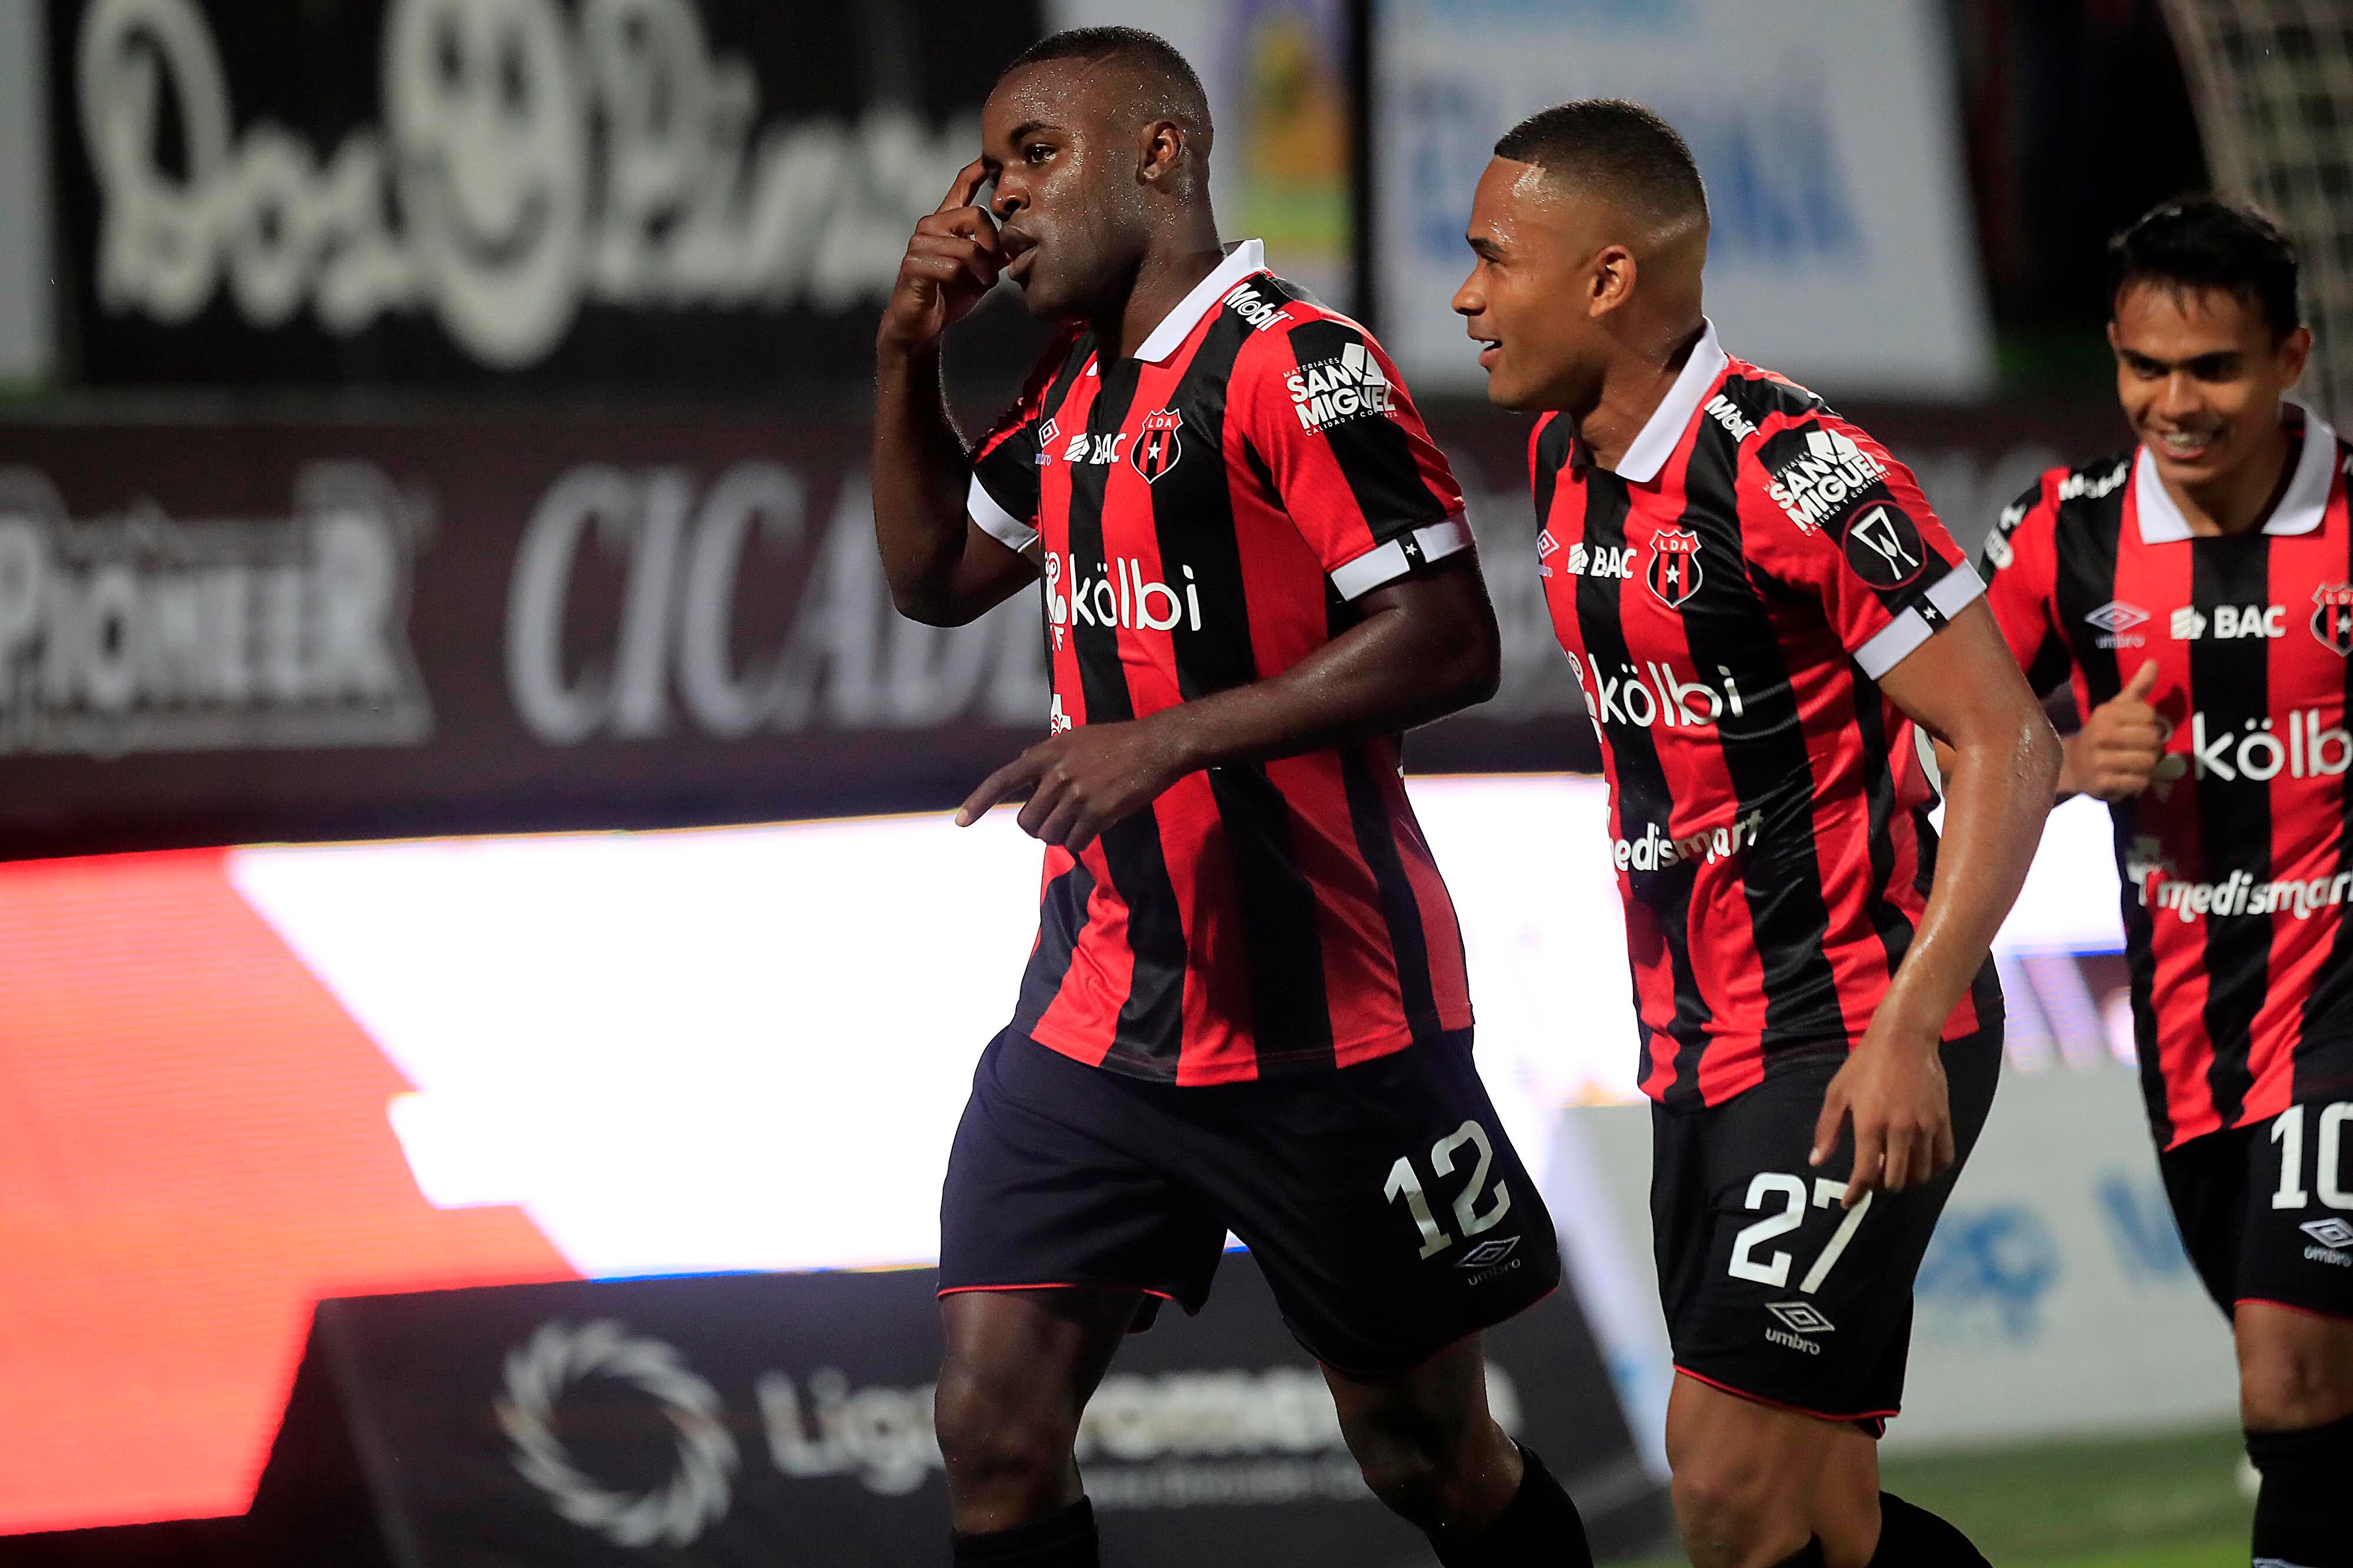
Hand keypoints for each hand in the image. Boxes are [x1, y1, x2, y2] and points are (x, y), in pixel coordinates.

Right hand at [878, 158, 1003, 351]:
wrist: (921, 325)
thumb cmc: (948, 295)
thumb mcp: (980, 270)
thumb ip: (994, 252)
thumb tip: (1017, 240)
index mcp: (945, 223)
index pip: (960, 187)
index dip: (977, 172)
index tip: (992, 160)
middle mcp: (929, 226)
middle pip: (976, 215)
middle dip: (993, 244)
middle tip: (995, 266)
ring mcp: (919, 244)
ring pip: (968, 246)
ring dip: (983, 269)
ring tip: (984, 282)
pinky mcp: (913, 266)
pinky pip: (953, 267)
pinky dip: (968, 281)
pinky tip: (969, 288)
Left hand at [955, 719, 1190, 849]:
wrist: (1156, 746)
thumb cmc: (1118, 742)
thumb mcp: (1075, 738)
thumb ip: (1047, 756)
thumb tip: (1024, 771)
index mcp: (1047, 753)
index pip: (1002, 779)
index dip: (978, 802)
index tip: (960, 823)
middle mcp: (1057, 774)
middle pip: (1026, 820)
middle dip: (1036, 828)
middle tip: (1054, 824)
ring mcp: (1077, 794)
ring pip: (1048, 835)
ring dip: (1058, 838)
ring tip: (1075, 826)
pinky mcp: (1098, 812)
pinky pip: (1073, 843)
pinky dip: (1077, 844)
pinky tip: (1090, 832)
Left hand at [1811, 1020, 1954, 1206]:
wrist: (1904, 1038)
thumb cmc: (1865, 1064)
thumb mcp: (1837, 1093)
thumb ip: (1826, 1130)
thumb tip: (1816, 1160)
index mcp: (1870, 1124)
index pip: (1865, 1175)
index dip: (1856, 1194)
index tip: (1848, 1202)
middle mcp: (1900, 1130)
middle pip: (1895, 1180)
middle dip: (1881, 1188)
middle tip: (1872, 1180)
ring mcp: (1925, 1127)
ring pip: (1921, 1175)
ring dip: (1906, 1181)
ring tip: (1894, 1171)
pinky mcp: (1942, 1120)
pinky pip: (1944, 1159)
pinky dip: (1932, 1171)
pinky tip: (1919, 1165)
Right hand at [2071, 660, 2166, 801]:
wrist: (2073, 765)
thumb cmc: (2102, 733)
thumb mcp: (2116, 708)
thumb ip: (2137, 687)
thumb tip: (2153, 662)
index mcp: (2105, 713)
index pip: (2149, 715)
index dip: (2150, 723)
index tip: (2138, 728)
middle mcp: (2101, 735)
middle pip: (2153, 739)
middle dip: (2152, 746)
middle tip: (2140, 748)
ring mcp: (2100, 761)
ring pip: (2149, 762)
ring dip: (2148, 766)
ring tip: (2135, 763)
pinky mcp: (2103, 783)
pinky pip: (2140, 782)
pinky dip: (2139, 782)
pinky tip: (2127, 777)